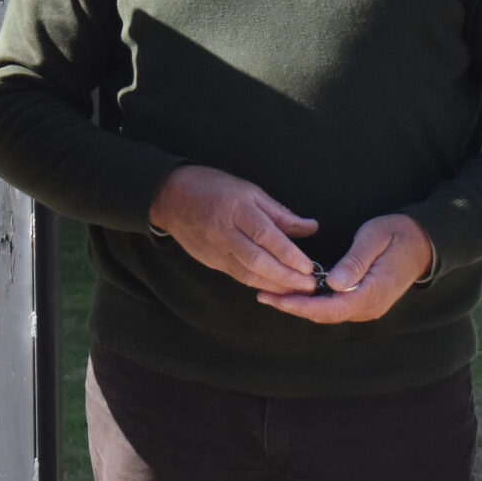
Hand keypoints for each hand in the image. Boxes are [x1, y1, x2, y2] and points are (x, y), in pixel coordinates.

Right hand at [147, 165, 320, 295]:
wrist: (171, 198)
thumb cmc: (214, 188)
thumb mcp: (249, 191)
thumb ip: (279, 213)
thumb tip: (310, 227)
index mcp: (236, 208)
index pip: (266, 236)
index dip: (289, 254)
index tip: (308, 266)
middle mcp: (225, 232)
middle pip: (258, 260)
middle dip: (286, 277)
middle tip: (310, 286)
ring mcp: (216, 249)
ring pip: (248, 274)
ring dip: (275, 286)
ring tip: (297, 292)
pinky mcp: (212, 261)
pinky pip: (239, 276)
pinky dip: (259, 284)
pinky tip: (276, 288)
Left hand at [258, 213, 432, 324]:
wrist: (423, 242)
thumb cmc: (398, 235)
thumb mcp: (374, 240)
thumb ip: (355, 262)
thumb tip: (334, 284)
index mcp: (372, 293)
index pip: (330, 309)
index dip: (300, 306)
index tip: (276, 298)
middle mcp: (369, 307)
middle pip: (324, 315)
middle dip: (292, 307)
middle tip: (263, 295)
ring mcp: (367, 307)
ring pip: (327, 313)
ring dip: (300, 305)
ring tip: (272, 294)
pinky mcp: (364, 301)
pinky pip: (334, 307)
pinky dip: (312, 302)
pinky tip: (295, 293)